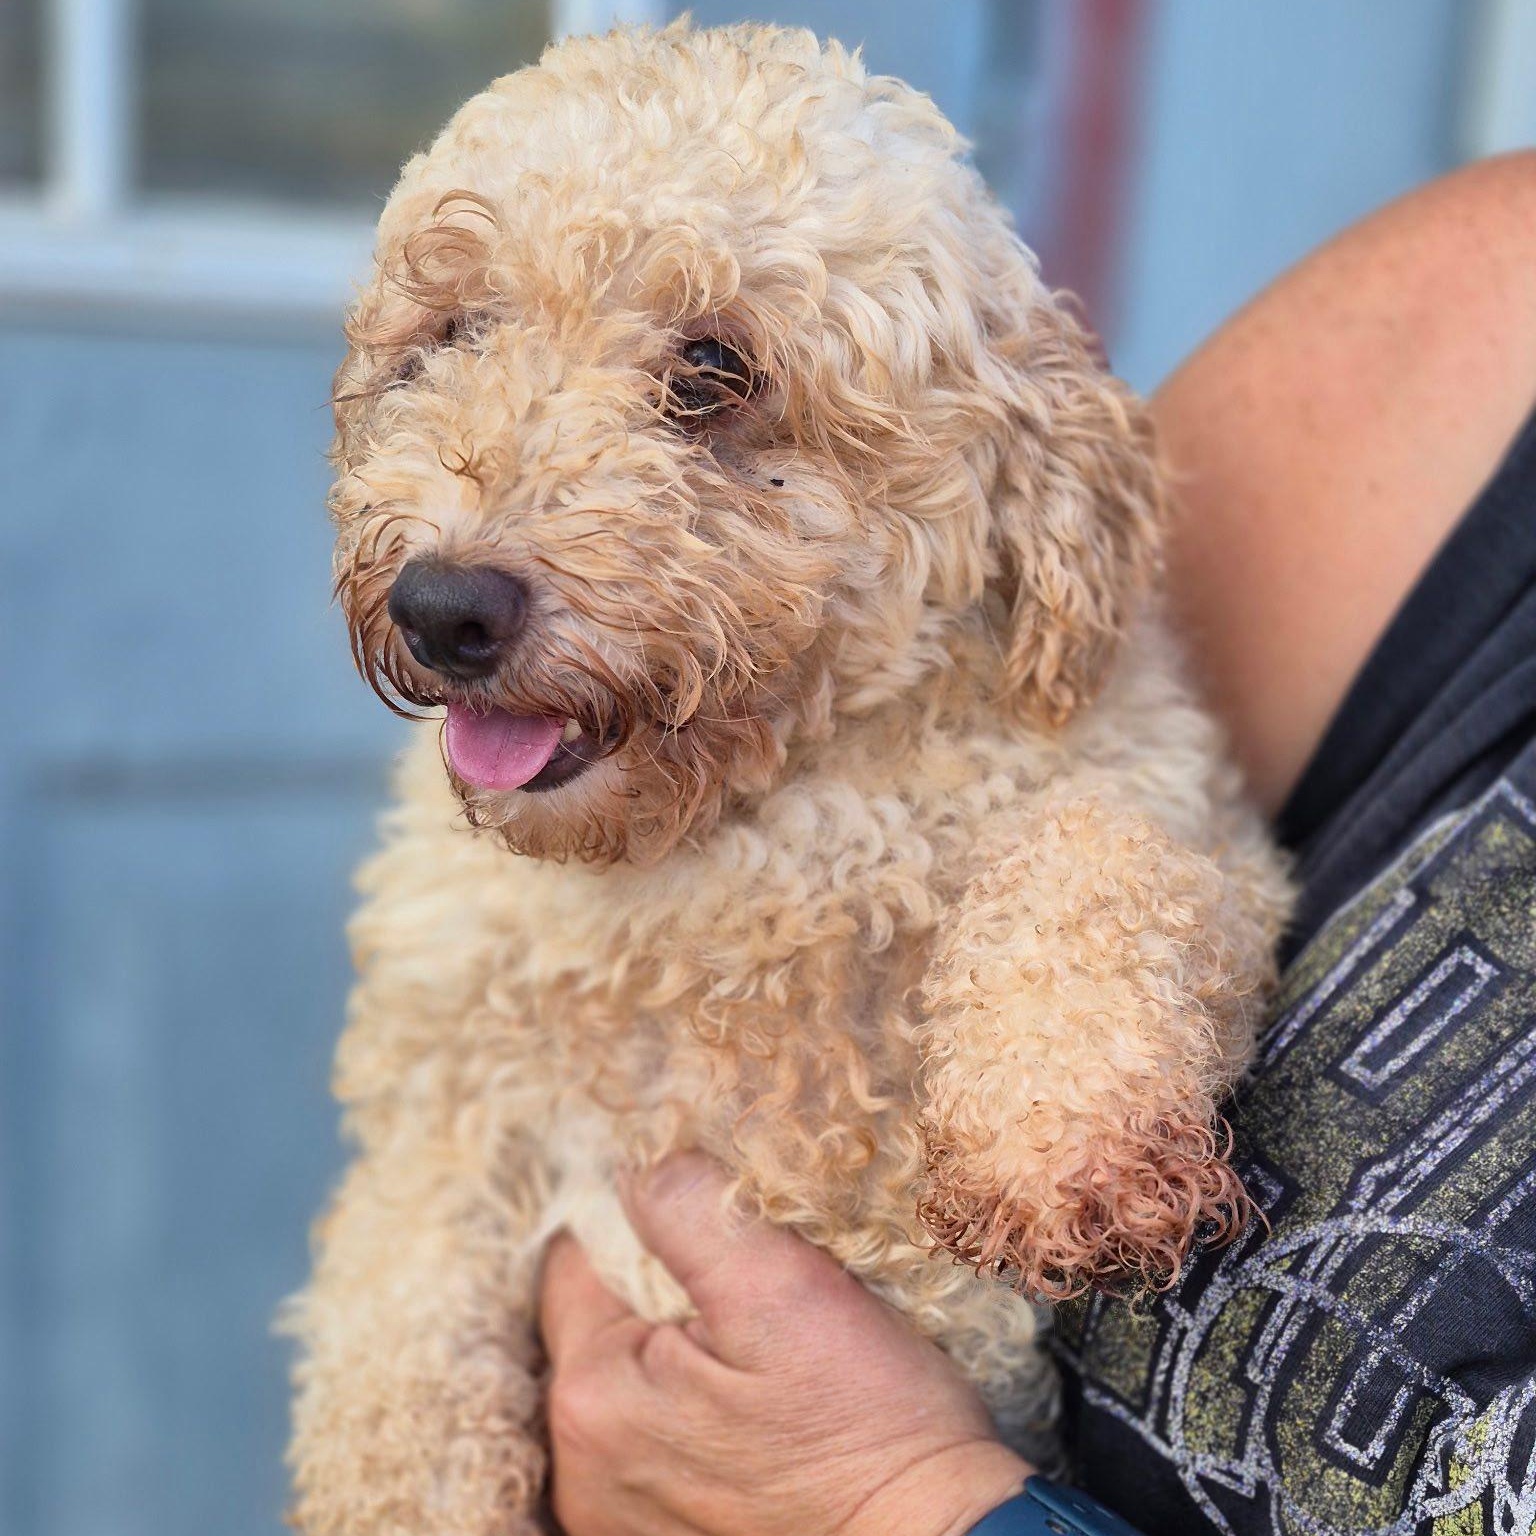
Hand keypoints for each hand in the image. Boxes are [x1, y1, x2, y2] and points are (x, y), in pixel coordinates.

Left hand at [539, 1154, 1028, 1535]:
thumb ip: (691, 1212)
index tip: (724, 1232)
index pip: (579, 1257)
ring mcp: (615, 1514)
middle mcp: (581, 1468)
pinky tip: (759, 1409)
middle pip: (600, 1319)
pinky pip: (655, 1434)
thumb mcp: (784, 1291)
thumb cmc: (871, 1428)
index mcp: (593, 1396)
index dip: (649, 1224)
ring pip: (629, 1375)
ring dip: (681, 1348)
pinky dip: (696, 1407)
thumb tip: (638, 1161)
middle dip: (664, 1288)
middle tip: (756, 1294)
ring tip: (764, 1357)